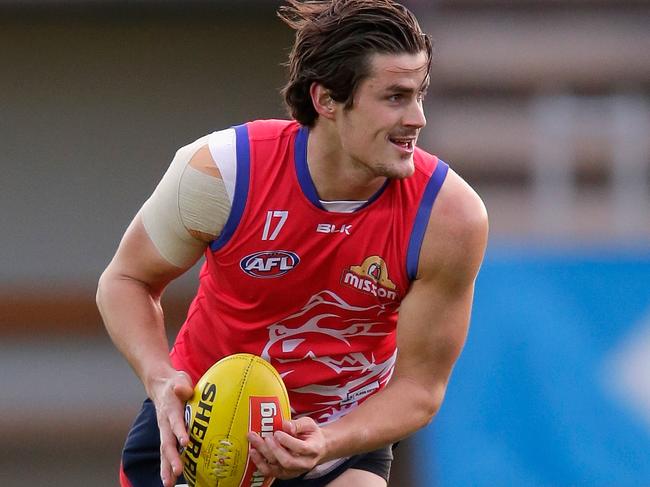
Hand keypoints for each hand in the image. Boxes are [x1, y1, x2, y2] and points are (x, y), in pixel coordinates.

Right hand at [149, 370, 193, 486]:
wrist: (160, 384)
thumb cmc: (175, 383)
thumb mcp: (179, 380)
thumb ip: (182, 386)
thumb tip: (181, 388)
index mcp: (171, 408)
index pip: (175, 421)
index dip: (180, 431)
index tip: (186, 443)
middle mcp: (165, 422)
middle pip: (167, 441)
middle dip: (172, 458)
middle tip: (178, 471)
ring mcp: (164, 429)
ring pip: (164, 450)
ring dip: (166, 467)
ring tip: (169, 483)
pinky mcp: (165, 434)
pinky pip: (165, 452)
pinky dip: (167, 466)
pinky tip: (171, 479)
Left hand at [247, 416, 326, 479]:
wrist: (317, 448)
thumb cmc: (311, 434)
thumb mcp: (309, 424)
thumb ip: (297, 424)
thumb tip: (285, 425)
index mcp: (313, 449)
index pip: (301, 448)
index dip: (288, 441)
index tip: (277, 432)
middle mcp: (304, 463)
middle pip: (287, 461)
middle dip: (274, 449)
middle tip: (266, 437)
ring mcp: (294, 471)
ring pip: (277, 467)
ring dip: (263, 455)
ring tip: (254, 442)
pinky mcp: (285, 474)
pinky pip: (271, 472)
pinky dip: (260, 463)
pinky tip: (254, 453)